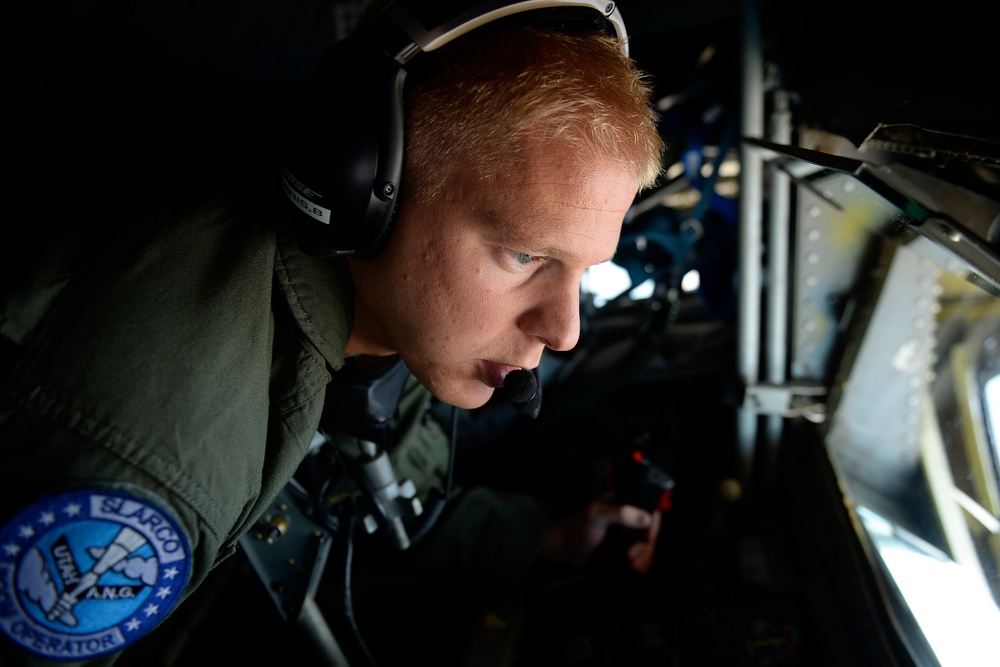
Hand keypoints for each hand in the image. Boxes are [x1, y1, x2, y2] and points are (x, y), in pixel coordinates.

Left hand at [537, 493, 660, 573]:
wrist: (566, 549)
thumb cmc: (579, 527)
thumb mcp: (597, 515)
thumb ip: (620, 513)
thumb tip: (646, 519)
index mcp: (624, 501)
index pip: (650, 508)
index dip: (652, 526)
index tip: (646, 540)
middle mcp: (629, 515)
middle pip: (650, 530)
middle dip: (645, 547)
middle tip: (631, 556)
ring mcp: (627, 532)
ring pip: (647, 545)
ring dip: (644, 557)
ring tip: (633, 566)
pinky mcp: (625, 547)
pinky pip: (641, 555)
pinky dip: (642, 563)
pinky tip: (637, 570)